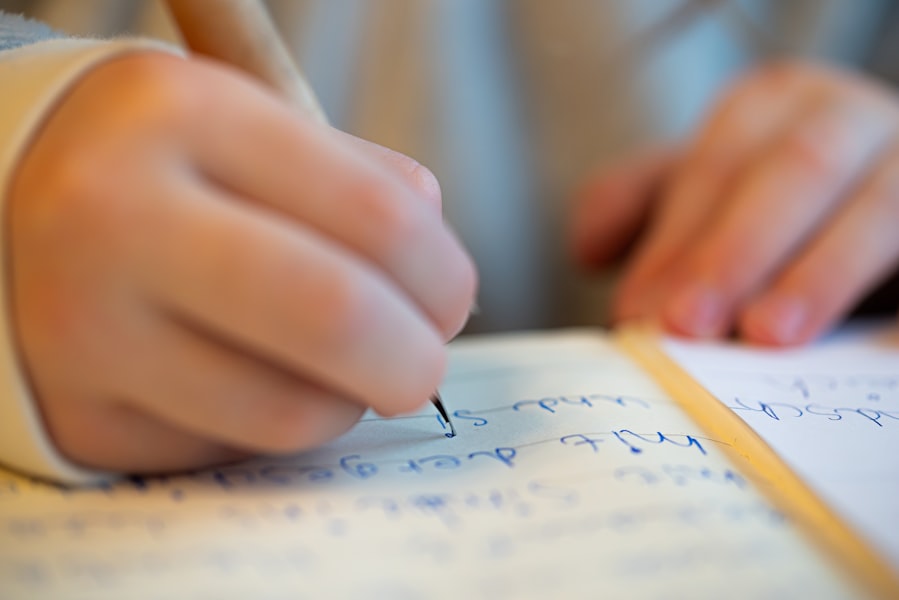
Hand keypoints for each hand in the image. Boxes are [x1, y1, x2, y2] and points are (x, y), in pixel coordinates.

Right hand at [9, 52, 476, 472]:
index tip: (451, 299)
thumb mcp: (246, 128)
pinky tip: (257, 380)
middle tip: (424, 363)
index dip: (441, 273)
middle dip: (413, 358)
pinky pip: (229, 447)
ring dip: (346, 400)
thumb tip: (441, 268)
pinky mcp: (82, 417)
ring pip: (287, 412)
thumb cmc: (161, 169)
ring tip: (338, 369)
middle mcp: (112, 217)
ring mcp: (83, 330)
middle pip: (333, 316)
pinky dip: (273, 423)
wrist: (5, 211)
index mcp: (177, 113)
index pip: (375, 214)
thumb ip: (356, 179)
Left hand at [571, 61, 898, 344]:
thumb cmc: (773, 193)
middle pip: (792, 174)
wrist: (876, 178)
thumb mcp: (704, 183)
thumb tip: (587, 249)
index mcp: (772, 105)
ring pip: (875, 208)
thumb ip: (642, 203)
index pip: (718, 167)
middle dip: (733, 252)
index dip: (677, 240)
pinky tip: (873, 352)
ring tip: (766, 336)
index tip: (638, 311)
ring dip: (818, 276)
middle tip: (684, 326)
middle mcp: (845, 117)